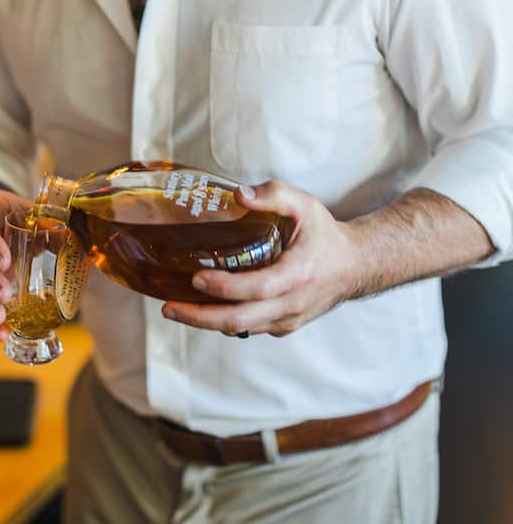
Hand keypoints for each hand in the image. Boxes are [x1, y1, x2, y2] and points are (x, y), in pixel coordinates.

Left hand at [162, 181, 361, 337]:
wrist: (355, 267)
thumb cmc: (325, 234)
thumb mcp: (306, 205)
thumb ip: (274, 194)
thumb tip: (238, 195)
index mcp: (298, 274)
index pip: (257, 288)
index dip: (224, 287)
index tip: (196, 278)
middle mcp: (292, 303)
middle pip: (240, 320)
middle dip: (200, 317)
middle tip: (169, 307)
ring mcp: (287, 319)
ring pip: (241, 329)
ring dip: (206, 322)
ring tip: (175, 308)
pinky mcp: (283, 327)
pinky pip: (248, 329)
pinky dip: (222, 322)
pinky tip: (202, 308)